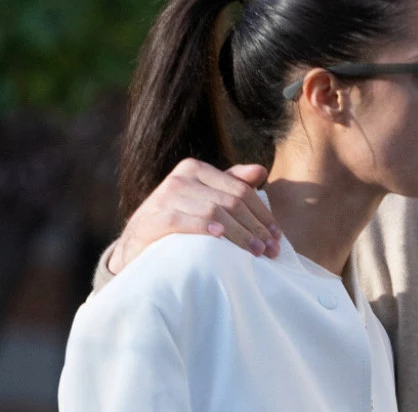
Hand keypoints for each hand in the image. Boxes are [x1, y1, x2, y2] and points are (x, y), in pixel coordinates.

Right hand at [108, 158, 280, 274]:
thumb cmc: (177, 219)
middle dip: (256, 227)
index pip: (241, 190)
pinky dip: (207, 229)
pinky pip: (187, 221)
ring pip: (216, 211)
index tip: (277, 236)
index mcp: (197, 169)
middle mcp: (181, 177)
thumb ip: (230, 183)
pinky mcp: (154, 218)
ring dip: (241, 234)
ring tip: (256, 252)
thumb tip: (260, 170)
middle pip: (232, 201)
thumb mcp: (204, 198)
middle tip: (272, 250)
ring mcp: (166, 196)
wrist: (135, 243)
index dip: (263, 213)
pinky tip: (221, 238)